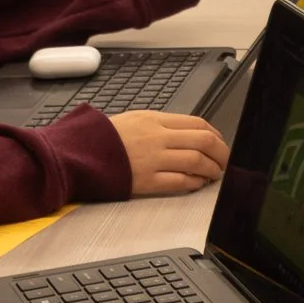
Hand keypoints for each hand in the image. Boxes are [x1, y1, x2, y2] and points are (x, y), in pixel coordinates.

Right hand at [110, 111, 229, 195]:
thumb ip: (162, 125)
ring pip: (196, 161)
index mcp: (155, 119)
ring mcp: (153, 160)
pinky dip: (194, 183)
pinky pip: (180, 182)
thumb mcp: (134, 119)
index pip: (197, 123)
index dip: (215, 134)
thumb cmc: (102, 138)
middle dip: (222, 152)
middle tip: (226, 160)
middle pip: (203, 141)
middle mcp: (157, 138)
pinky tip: (198, 183)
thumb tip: (189, 133)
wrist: (77, 154)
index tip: (220, 142)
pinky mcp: (146, 181)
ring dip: (212, 169)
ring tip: (215, 174)